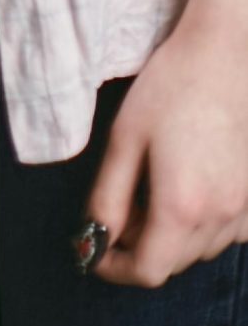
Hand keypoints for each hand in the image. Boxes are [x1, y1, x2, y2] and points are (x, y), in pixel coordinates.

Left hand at [83, 0, 247, 285]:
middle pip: (173, 263)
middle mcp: (220, 219)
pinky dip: (199, 223)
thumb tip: (95, 238)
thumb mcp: (124, 139)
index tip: (93, 250)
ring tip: (148, 188)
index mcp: (182, 207)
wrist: (224, 54)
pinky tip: (185, 184)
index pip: (147, 271)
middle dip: (138, 248)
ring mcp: (244, 211)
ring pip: (198, 250)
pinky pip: (224, 232)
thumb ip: (108, 197)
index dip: (114, 268)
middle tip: (116, 209)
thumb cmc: (171, 88)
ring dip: (169, 235)